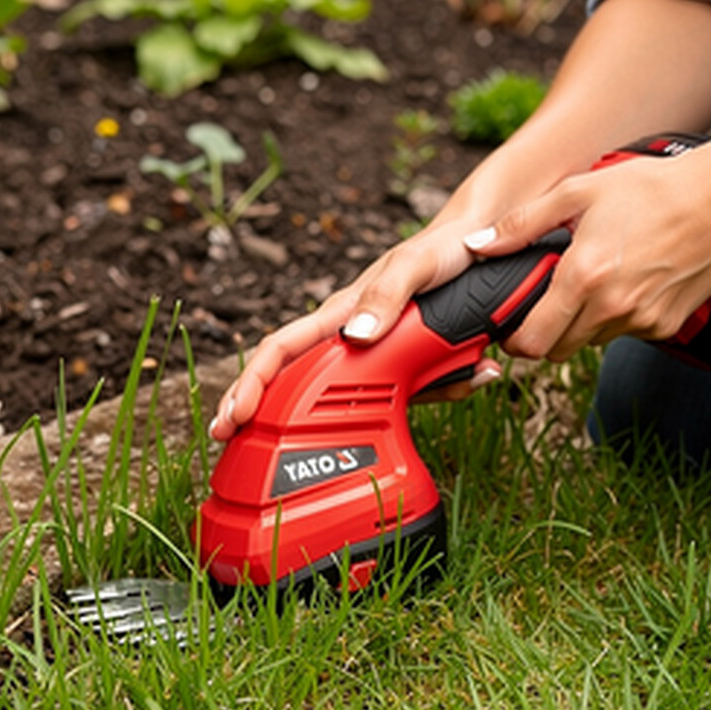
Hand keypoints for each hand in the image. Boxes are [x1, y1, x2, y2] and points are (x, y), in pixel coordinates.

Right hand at [207, 221, 486, 440]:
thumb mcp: (417, 265)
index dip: (253, 383)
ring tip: (269, 459)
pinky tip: (350, 453)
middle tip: (227, 445)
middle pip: (287, 377)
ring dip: (298, 427)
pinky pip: (378, 401)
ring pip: (326, 396)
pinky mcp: (395, 369)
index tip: (235, 417)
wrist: (482, 250)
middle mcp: (345, 336)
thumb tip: (355, 335)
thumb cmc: (443, 251)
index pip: (281, 349)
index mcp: (341, 313)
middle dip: (253, 410)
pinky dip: (364, 427)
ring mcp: (367, 355)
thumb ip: (388, 296)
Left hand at [466, 144, 710, 361]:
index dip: (516, 340)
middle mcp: (612, 306)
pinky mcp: (665, 325)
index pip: (532, 342)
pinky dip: (619, 317)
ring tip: (598, 279)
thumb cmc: (650, 189)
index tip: (513, 326)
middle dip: (546, 332)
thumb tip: (478, 246)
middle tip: (550, 300)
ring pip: (591, 341)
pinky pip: (626, 333)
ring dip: (583, 323)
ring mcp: (642, 320)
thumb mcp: (578, 192)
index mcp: (583, 277)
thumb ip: (522, 225)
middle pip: (557, 350)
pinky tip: (631, 281)